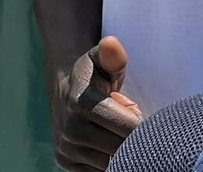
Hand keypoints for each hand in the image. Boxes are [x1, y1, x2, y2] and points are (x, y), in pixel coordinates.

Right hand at [52, 36, 142, 170]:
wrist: (63, 87)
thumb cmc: (94, 73)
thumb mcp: (103, 60)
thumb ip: (113, 55)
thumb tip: (111, 44)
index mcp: (81, 103)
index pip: (129, 129)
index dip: (139, 122)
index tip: (135, 111)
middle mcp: (70, 129)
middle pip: (122, 149)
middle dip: (131, 137)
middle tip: (125, 121)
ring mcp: (66, 148)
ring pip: (112, 163)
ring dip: (120, 150)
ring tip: (112, 130)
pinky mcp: (63, 161)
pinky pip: (99, 170)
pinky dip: (108, 160)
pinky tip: (103, 142)